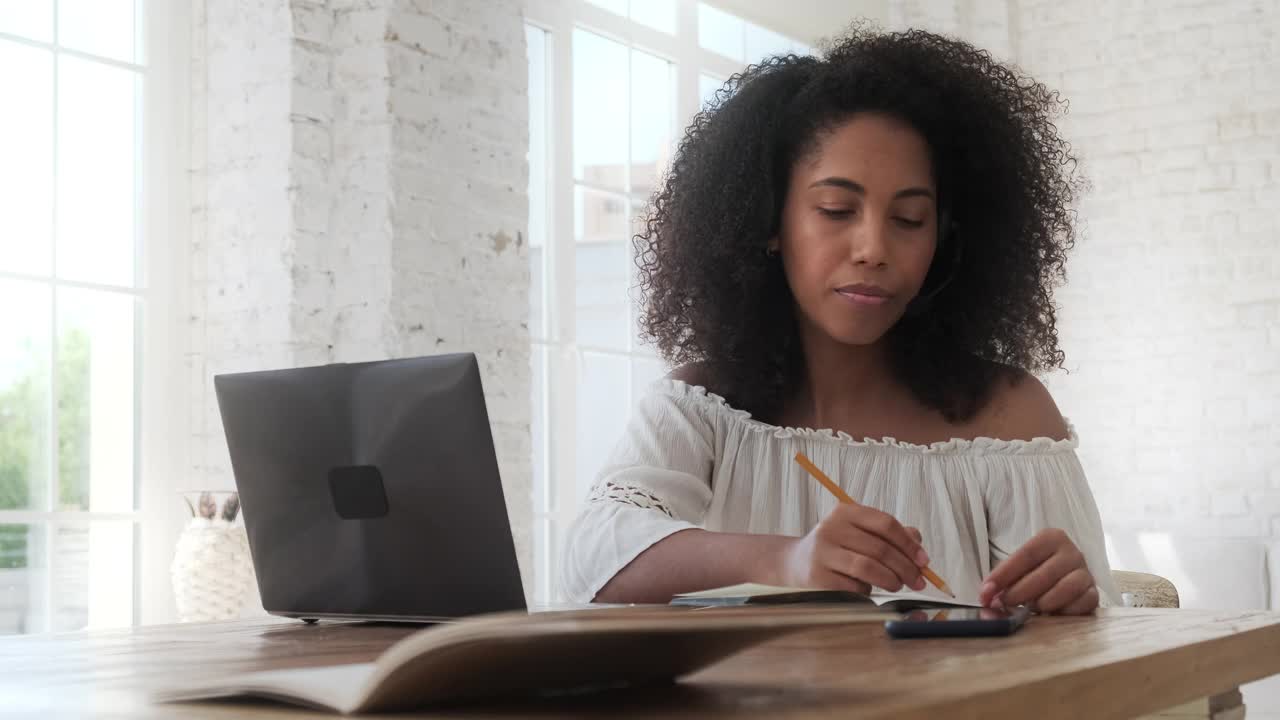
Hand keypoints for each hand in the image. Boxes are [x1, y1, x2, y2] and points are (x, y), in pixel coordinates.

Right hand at [775, 503, 929, 592]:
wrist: (795, 563)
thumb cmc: (836, 548)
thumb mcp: (859, 534)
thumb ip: (889, 535)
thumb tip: (917, 542)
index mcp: (845, 512)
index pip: (885, 523)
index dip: (908, 543)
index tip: (924, 560)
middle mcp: (831, 528)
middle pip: (879, 548)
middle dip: (905, 568)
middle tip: (917, 581)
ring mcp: (822, 552)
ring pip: (868, 568)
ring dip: (890, 580)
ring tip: (897, 586)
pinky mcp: (817, 576)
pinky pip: (853, 586)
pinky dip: (868, 591)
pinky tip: (868, 590)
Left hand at [979, 528, 1098, 614]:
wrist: (1064, 577)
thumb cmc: (1036, 571)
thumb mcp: (1019, 570)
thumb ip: (1003, 582)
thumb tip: (987, 600)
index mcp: (1052, 538)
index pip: (1026, 555)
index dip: (1003, 575)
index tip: (986, 592)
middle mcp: (1072, 552)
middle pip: (1044, 573)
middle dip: (1019, 592)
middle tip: (1003, 604)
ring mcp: (1086, 573)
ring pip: (1066, 588)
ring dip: (1043, 602)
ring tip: (1029, 609)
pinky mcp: (1094, 593)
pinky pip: (1082, 604)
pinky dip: (1064, 612)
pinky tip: (1050, 615)